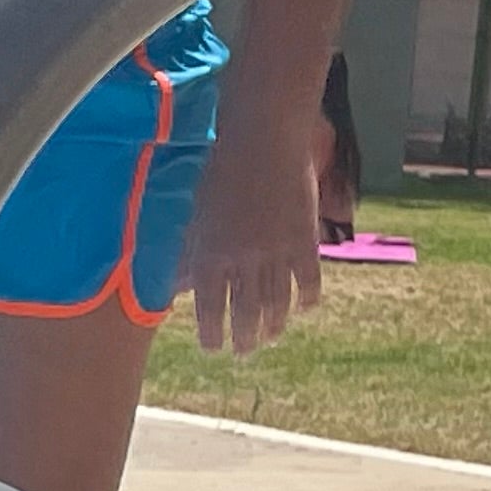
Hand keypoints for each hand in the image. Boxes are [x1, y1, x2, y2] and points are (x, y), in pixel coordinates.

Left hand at [179, 123, 321, 356]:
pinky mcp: (305, 237)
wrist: (264, 137)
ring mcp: (277, 249)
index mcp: (211, 253)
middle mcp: (244, 258)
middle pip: (246, 309)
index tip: (212, 349)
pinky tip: (303, 308)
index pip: (210, 306)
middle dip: (244, 336)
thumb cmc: (221, 169)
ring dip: (274, 324)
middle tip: (244, 353)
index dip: (211, 331)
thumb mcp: (196, 212)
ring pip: (277, 299)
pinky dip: (306, 296)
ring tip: (270, 338)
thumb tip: (181, 287)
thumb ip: (191, 251)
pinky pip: (308, 277)